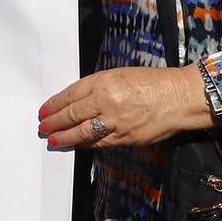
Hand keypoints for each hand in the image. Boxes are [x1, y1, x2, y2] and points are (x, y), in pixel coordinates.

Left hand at [39, 66, 211, 149]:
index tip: (43, 110)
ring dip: (64, 137)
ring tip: (51, 139)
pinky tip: (74, 145)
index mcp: (103, 82)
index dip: (54, 104)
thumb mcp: (119, 75)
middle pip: (72, 114)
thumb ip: (97, 88)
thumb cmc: (152, 82)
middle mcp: (106, 102)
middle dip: (54, 122)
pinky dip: (85, 144)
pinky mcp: (125, 138)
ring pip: (82, 132)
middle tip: (42, 127)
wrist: (179, 98)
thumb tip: (77, 101)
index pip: (70, 95)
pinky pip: (99, 143)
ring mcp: (115, 122)